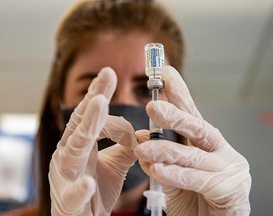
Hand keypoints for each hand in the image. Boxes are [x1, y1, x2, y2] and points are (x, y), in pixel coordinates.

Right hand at [49, 67, 138, 214]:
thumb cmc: (95, 192)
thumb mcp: (114, 165)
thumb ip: (126, 146)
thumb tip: (142, 132)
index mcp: (80, 145)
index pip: (89, 116)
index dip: (98, 95)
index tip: (110, 73)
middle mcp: (69, 156)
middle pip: (80, 125)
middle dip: (93, 103)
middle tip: (106, 79)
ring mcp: (65, 178)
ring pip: (73, 151)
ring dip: (86, 129)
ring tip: (99, 106)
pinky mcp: (68, 203)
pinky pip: (73, 195)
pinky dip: (80, 188)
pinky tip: (88, 183)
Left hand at [134, 66, 250, 214]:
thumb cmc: (194, 199)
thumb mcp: (173, 173)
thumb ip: (161, 155)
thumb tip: (142, 137)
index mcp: (205, 143)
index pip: (191, 114)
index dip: (179, 93)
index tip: (165, 74)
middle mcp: (219, 150)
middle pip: (197, 126)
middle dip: (175, 114)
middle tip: (153, 105)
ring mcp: (229, 167)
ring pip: (193, 155)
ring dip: (165, 150)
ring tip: (143, 148)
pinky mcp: (232, 189)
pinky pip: (198, 179)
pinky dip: (176, 175)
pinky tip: (158, 169)